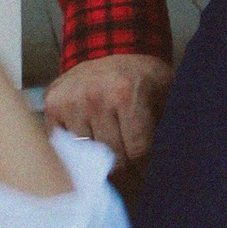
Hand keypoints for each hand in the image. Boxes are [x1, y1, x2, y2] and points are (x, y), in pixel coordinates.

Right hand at [44, 50, 170, 168]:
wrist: (112, 46)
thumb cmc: (143, 76)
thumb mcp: (167, 94)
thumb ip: (170, 126)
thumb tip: (174, 165)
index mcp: (126, 93)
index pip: (137, 151)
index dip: (146, 171)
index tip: (151, 179)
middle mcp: (94, 97)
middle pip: (112, 158)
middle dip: (128, 175)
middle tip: (135, 181)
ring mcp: (70, 101)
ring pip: (87, 157)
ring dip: (101, 165)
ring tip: (114, 165)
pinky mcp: (52, 106)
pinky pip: (65, 146)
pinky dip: (79, 154)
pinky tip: (91, 153)